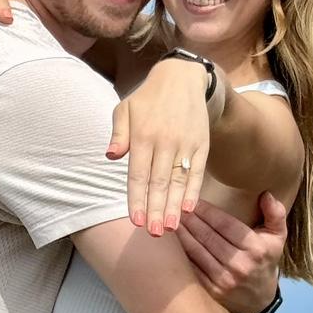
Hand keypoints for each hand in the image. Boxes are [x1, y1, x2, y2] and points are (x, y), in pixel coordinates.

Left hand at [106, 58, 210, 235]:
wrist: (183, 78)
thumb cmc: (147, 99)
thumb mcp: (125, 109)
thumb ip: (118, 134)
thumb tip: (111, 156)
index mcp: (143, 135)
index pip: (138, 174)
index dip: (137, 199)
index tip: (136, 221)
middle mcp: (165, 141)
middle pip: (159, 182)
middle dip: (157, 210)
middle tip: (154, 233)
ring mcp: (185, 144)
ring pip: (179, 180)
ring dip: (175, 206)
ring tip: (171, 228)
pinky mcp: (201, 145)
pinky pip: (197, 171)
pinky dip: (194, 190)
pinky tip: (190, 209)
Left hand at [177, 192, 287, 312]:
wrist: (260, 299)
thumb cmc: (265, 260)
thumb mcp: (277, 237)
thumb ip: (276, 214)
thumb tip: (266, 194)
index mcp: (255, 248)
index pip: (225, 224)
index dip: (207, 211)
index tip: (193, 200)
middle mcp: (240, 265)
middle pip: (208, 237)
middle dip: (190, 219)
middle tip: (175, 205)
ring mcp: (224, 280)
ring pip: (196, 251)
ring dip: (181, 234)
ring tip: (170, 220)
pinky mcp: (211, 290)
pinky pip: (192, 268)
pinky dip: (180, 254)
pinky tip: (171, 243)